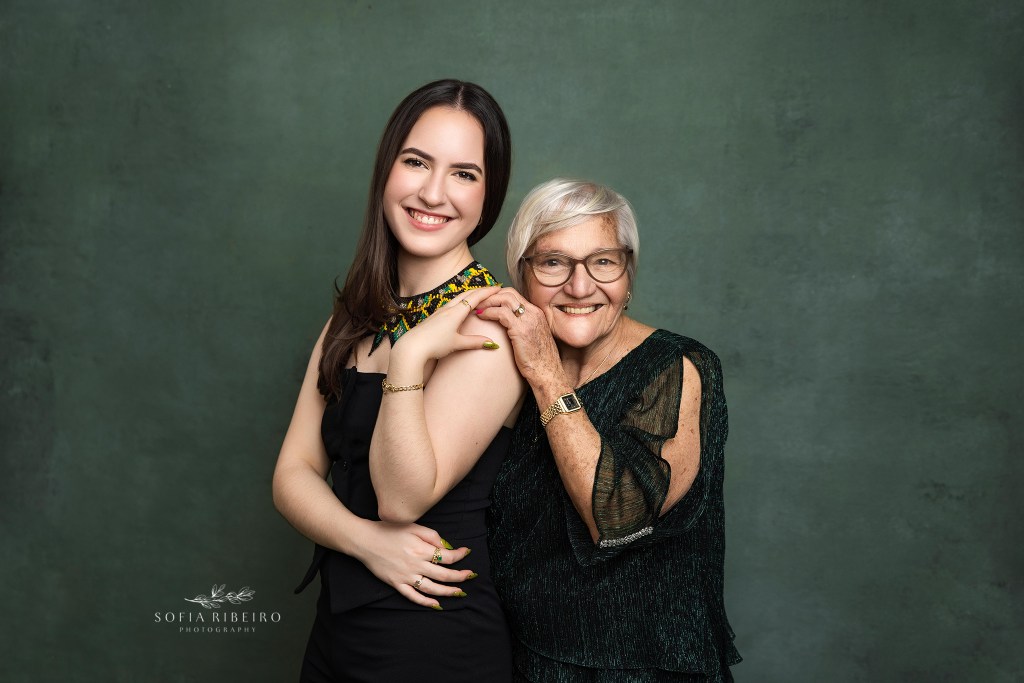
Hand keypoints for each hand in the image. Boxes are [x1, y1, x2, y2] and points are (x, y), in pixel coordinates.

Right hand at [353, 521, 474, 608]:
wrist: (365, 540)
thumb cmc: (389, 530)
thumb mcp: (412, 526)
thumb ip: (431, 535)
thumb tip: (445, 546)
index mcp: (421, 549)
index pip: (447, 556)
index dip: (460, 555)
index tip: (467, 552)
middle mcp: (416, 565)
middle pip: (444, 575)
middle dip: (460, 576)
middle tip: (470, 576)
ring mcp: (406, 577)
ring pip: (432, 589)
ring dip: (448, 592)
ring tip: (459, 592)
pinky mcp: (397, 584)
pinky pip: (414, 596)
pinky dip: (426, 602)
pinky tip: (437, 605)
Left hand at [390, 287, 502, 366]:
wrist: (412, 347)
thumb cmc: (434, 344)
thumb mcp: (457, 343)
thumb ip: (475, 342)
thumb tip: (492, 344)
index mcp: (455, 313)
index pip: (475, 298)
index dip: (487, 292)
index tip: (497, 287)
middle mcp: (447, 309)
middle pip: (466, 294)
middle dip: (480, 291)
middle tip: (491, 290)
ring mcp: (439, 312)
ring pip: (457, 298)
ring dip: (469, 295)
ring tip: (477, 296)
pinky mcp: (434, 317)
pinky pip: (450, 304)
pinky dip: (460, 301)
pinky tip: (459, 307)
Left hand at [474, 287, 563, 385]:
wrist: (547, 372)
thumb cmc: (539, 360)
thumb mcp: (533, 337)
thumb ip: (523, 327)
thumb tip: (508, 325)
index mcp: (536, 313)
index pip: (515, 295)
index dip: (498, 295)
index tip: (487, 301)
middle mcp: (534, 313)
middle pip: (509, 293)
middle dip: (491, 295)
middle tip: (478, 302)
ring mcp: (528, 319)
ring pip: (505, 299)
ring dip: (488, 301)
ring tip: (478, 307)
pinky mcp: (521, 329)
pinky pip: (501, 313)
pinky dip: (489, 312)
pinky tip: (482, 316)